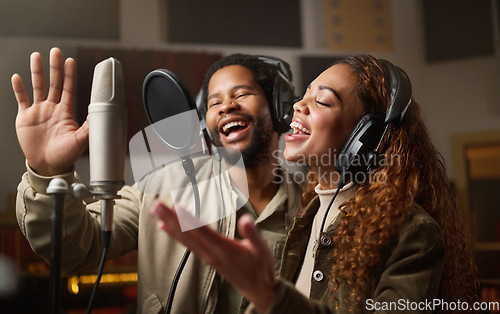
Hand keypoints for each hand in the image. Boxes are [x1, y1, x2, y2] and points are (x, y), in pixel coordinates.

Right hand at [12, 47, 88, 175]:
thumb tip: (100, 115)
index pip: (68, 89)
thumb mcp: (81, 141)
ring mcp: (39, 112)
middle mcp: (52, 108)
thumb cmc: (66, 155)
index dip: (69, 75)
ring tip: (36, 56)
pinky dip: (19, 89)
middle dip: (55, 67)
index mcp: (66, 112)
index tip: (71, 61)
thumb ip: (89, 127)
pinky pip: (21, 100)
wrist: (48, 166)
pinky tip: (17, 77)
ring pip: (37, 87)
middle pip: (54, 83)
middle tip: (56, 51)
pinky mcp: (25, 118)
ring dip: (37, 72)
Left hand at [150, 201, 278, 312]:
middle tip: (155, 206)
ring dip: (169, 224)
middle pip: (188, 233)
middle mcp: (211, 253)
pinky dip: (175, 235)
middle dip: (171, 218)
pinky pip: (187, 245)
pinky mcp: (206, 258)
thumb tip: (246, 219)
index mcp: (224, 248)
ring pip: (184, 239)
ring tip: (156, 212)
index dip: (188, 219)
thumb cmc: (260, 266)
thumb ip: (252, 234)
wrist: (257, 288)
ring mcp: (207, 256)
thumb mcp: (262, 249)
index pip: (202, 231)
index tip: (176, 207)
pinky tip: (165, 227)